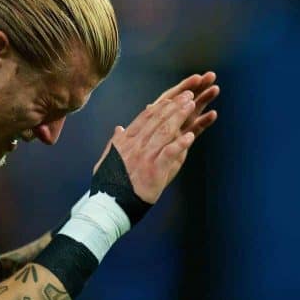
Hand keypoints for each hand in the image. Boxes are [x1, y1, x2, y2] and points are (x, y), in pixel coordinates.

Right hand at [93, 72, 219, 203]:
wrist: (109, 205)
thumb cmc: (109, 184)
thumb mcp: (107, 158)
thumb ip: (115, 142)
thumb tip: (118, 128)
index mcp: (125, 141)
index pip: (144, 118)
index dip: (160, 106)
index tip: (172, 98)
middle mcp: (135, 145)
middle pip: (157, 120)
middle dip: (174, 105)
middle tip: (187, 94)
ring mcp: (144, 156)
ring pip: (164, 131)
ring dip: (179, 116)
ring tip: (191, 105)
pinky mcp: (153, 170)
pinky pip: (169, 153)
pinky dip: (180, 144)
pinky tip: (190, 136)